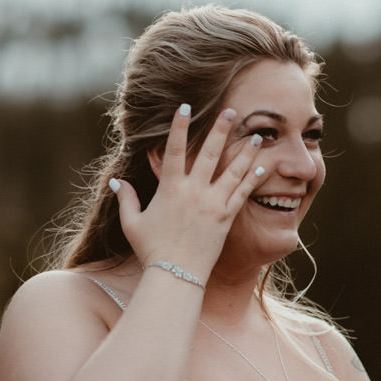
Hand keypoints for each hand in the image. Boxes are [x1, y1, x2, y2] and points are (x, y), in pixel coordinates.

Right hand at [110, 104, 262, 275]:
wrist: (176, 274)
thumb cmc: (151, 250)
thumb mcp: (132, 223)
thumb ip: (126, 199)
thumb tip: (118, 181)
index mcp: (169, 188)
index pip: (175, 149)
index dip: (180, 126)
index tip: (186, 106)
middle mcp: (193, 191)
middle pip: (210, 152)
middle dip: (222, 129)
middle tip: (233, 110)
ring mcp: (212, 204)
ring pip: (233, 170)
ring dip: (247, 151)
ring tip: (259, 135)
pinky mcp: (226, 218)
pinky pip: (243, 193)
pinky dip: (253, 178)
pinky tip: (263, 166)